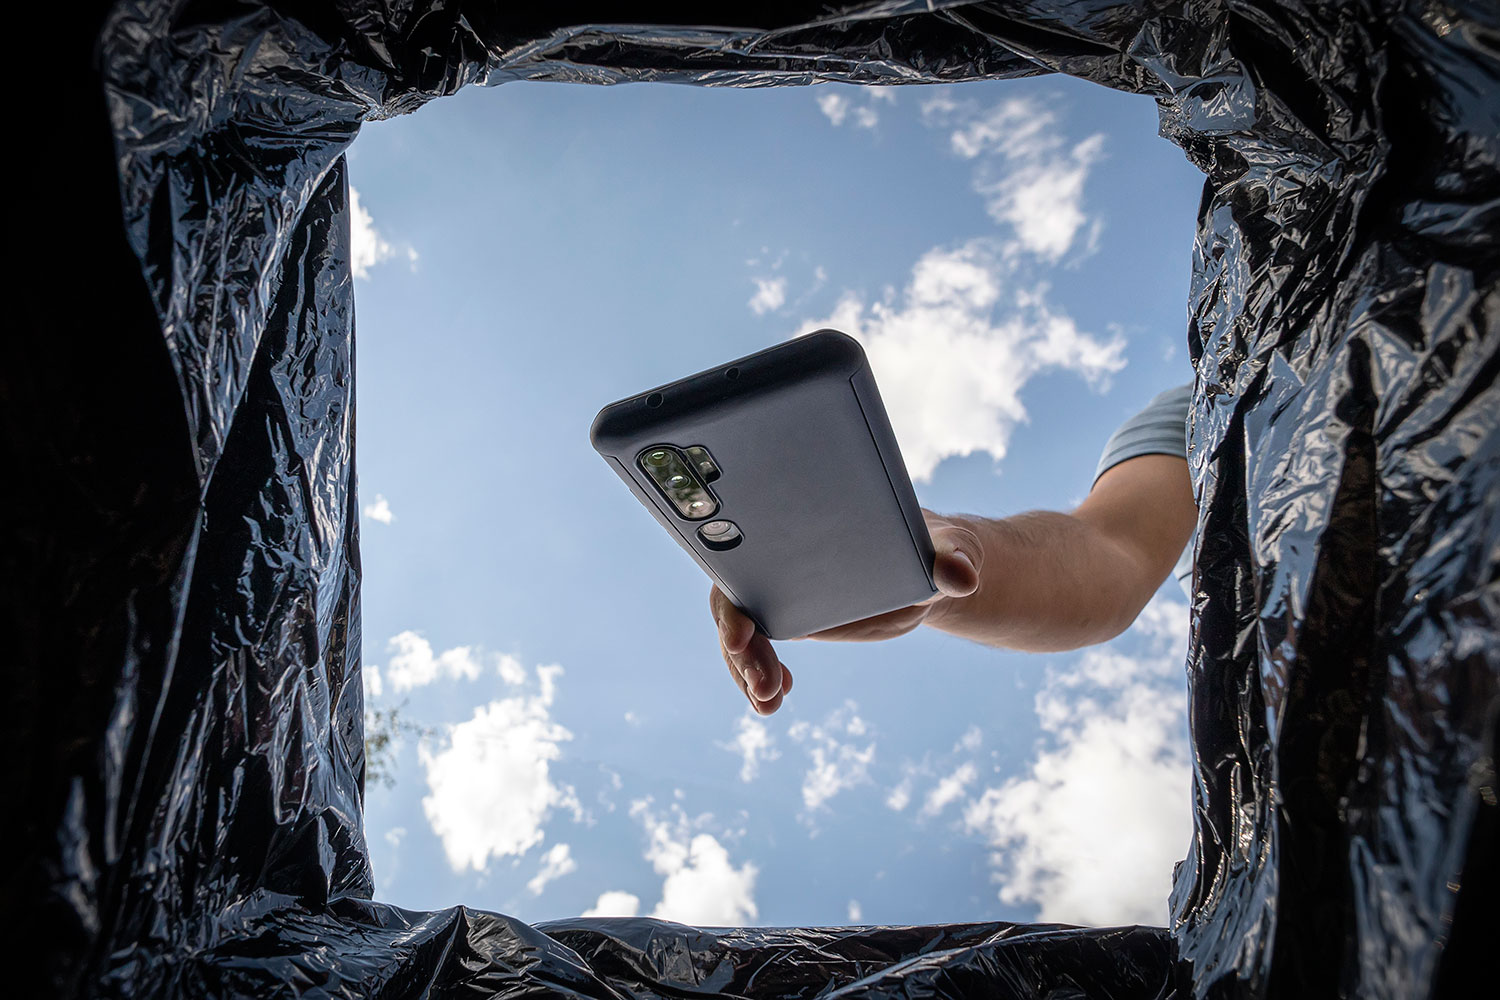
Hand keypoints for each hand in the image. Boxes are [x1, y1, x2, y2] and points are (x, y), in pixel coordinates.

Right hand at [711, 510, 982, 714]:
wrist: (936, 568)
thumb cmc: (939, 546)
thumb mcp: (951, 548)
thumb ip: (954, 559)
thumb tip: (960, 576)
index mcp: (808, 531)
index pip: (747, 559)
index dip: (734, 599)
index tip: (741, 636)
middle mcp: (786, 559)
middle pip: (736, 603)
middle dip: (740, 651)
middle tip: (765, 688)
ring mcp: (784, 591)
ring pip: (741, 632)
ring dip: (745, 671)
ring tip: (768, 705)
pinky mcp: (793, 617)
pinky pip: (760, 649)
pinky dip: (759, 676)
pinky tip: (778, 697)